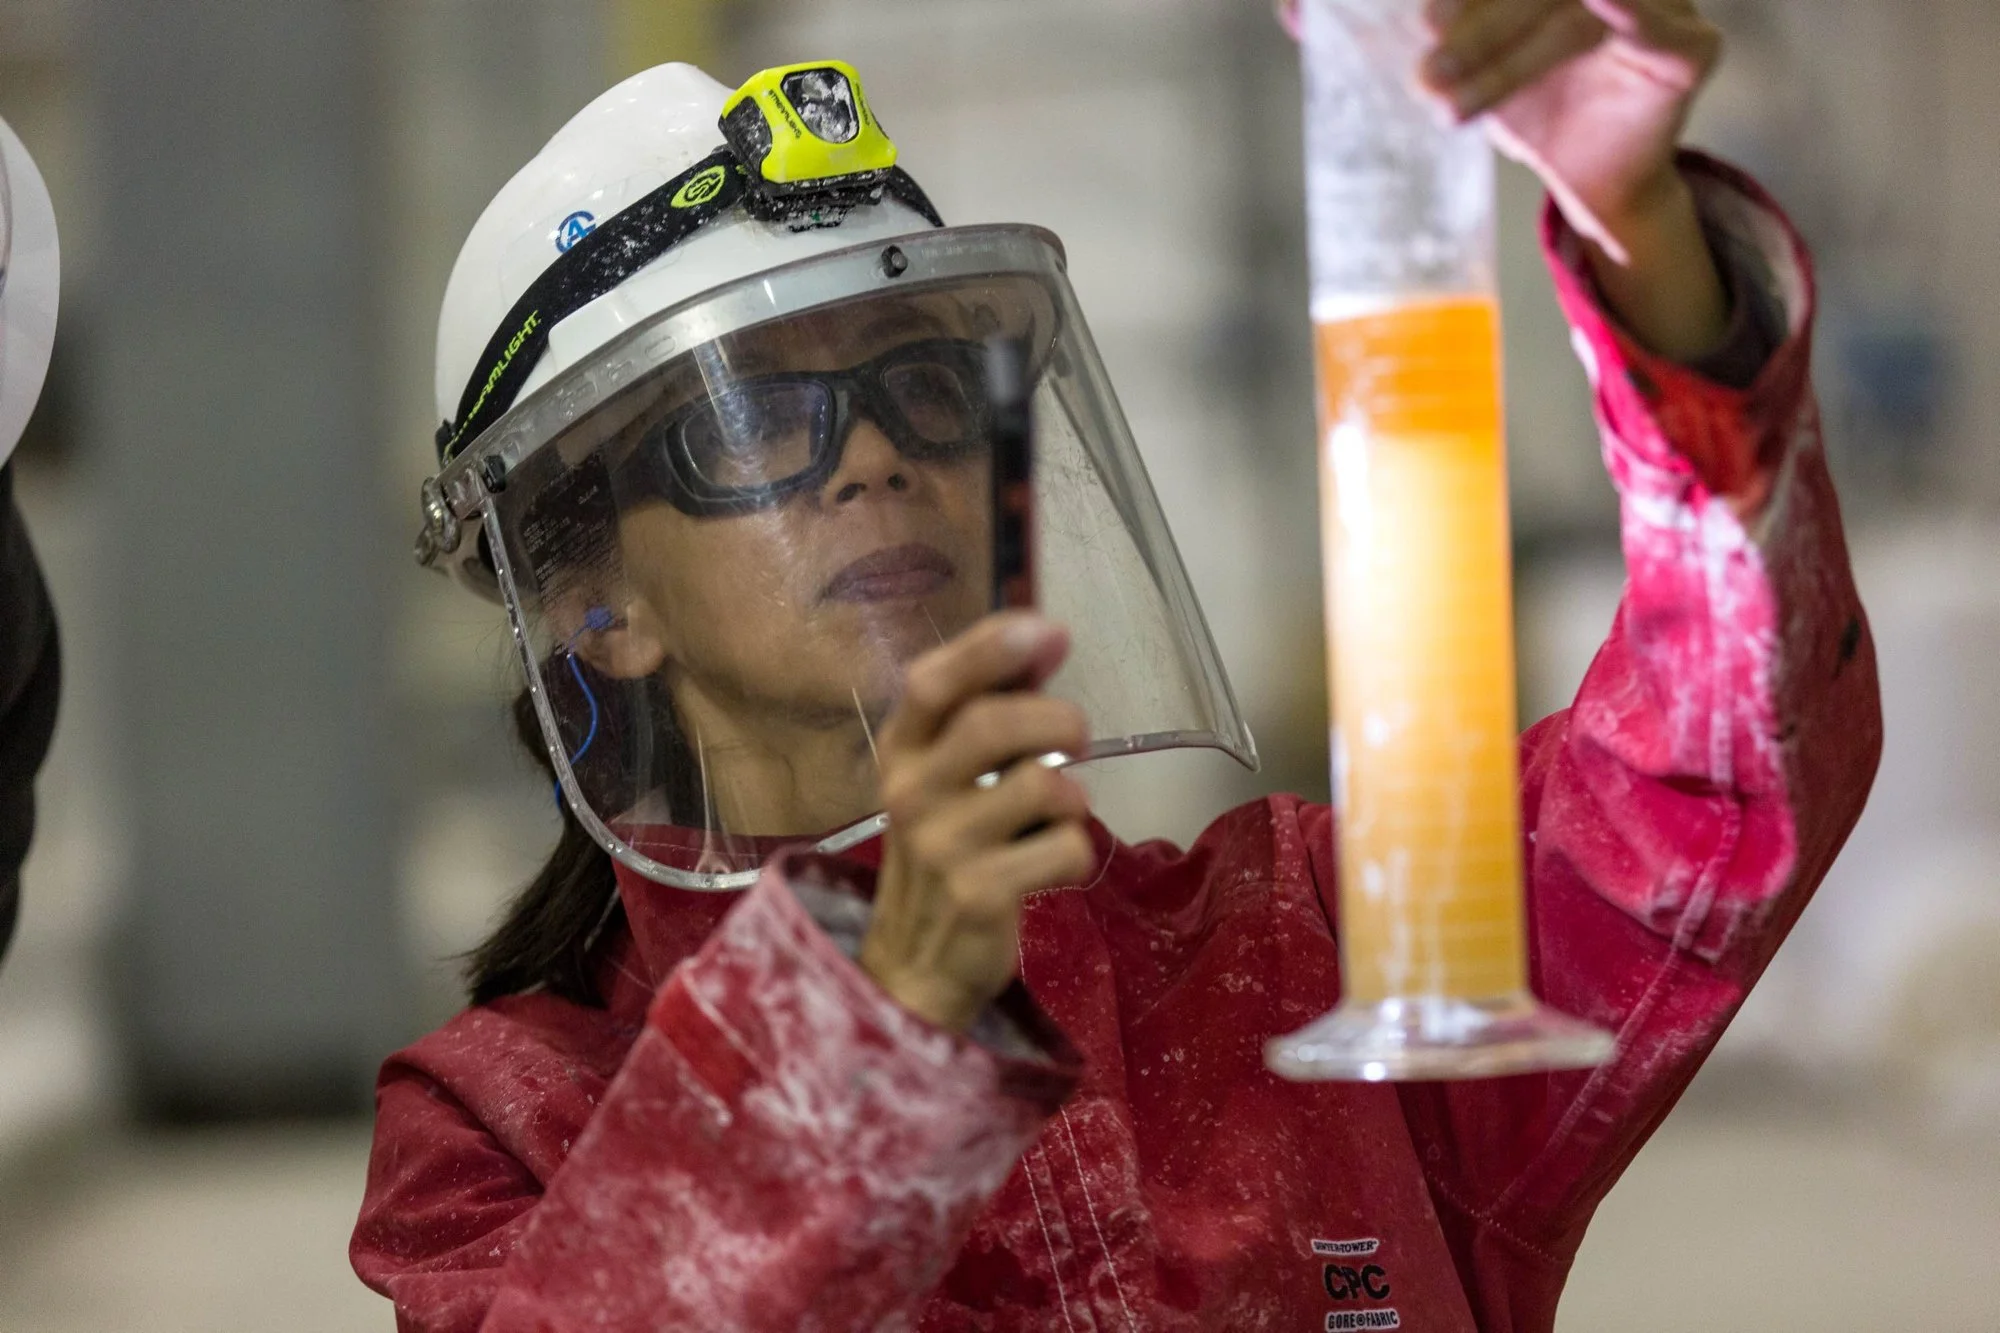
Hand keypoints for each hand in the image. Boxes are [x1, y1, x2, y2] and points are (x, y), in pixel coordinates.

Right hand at [859, 613, 1096, 1033]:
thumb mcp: (946, 778)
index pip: (933, 681)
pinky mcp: (979, 895)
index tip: (1049, 631)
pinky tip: (1050, 865)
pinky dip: (1076, 854)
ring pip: (1040, 787)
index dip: (991, 647)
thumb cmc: (945, 851)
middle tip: (1076, 739)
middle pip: (993, 724)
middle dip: (1056, 720)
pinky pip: (1063, 850)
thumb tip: (1047, 640)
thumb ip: (989, 711)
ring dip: (1073, 795)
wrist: (916, 965)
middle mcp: (911, 793)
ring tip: (1062, 811)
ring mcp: (942, 848)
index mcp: (901, 752)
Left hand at [1281, 0, 1732, 358]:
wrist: (1585, 177)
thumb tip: (1293, 14)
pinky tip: (1601, 2)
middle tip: (1423, 62)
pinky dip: (1628, 13)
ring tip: (1446, 103)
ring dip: (1505, 54)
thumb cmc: (1522, 101)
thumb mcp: (1449, 58)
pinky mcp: (1685, 49)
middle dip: (1475, 19)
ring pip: (1571, 11)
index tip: (1414, 17)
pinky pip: (1657, 26)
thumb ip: (1382, 31)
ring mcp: (1654, 0)